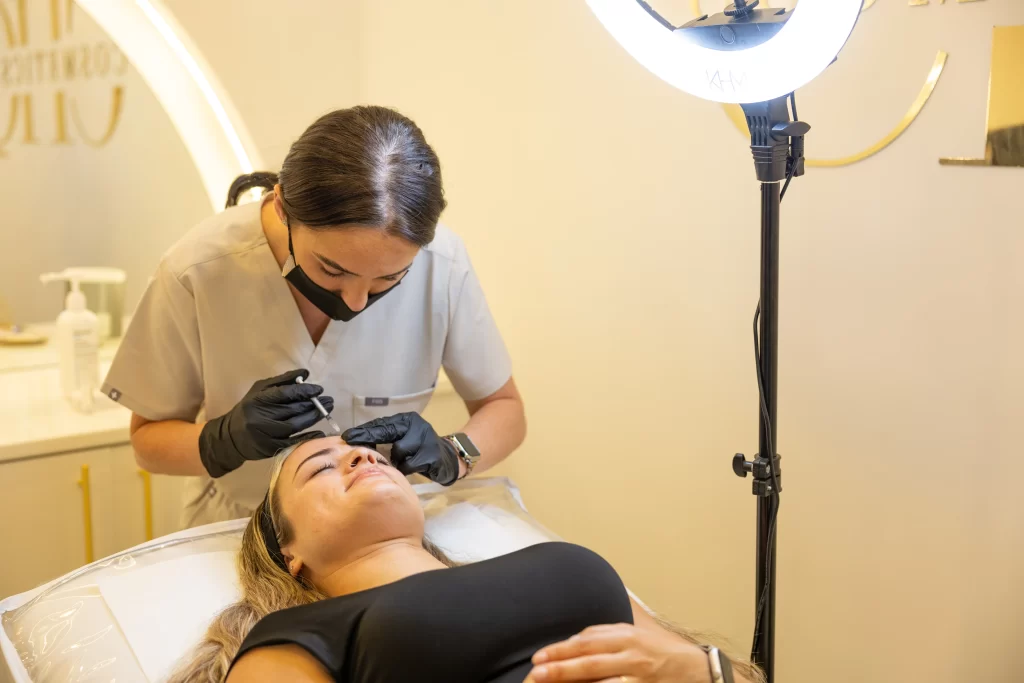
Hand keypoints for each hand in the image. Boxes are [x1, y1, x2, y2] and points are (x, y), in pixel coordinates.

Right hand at [198, 369, 332, 477]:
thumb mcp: (260, 390)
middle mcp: (260, 417)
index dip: (305, 391)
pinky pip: (293, 442)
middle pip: (293, 409)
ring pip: (295, 425)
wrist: (229, 437)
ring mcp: (265, 434)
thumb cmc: (249, 409)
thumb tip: (305, 373)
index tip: (319, 389)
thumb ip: (282, 381)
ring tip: (326, 410)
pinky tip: (319, 433)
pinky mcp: (270, 448)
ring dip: (313, 417)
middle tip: (329, 400)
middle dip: (314, 404)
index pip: (285, 394)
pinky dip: (308, 437)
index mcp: (258, 400)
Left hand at [342, 412, 459, 485]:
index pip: (382, 424)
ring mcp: (426, 440)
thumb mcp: (403, 438)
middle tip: (353, 444)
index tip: (347, 436)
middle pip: (388, 433)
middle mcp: (417, 426)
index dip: (364, 431)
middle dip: (369, 439)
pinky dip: (406, 469)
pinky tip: (411, 468)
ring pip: (399, 451)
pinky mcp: (432, 455)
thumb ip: (386, 439)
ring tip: (402, 463)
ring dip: (396, 461)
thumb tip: (357, 444)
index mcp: (408, 420)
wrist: (447, 459)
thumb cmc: (419, 449)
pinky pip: (409, 465)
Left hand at [525, 623, 710, 682]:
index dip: (561, 649)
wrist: (700, 671)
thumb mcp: (636, 634)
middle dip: (561, 667)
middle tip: (536, 672)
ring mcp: (639, 677)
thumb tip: (574, 639)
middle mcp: (632, 655)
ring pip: (601, 682)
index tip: (539, 656)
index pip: (588, 641)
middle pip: (590, 660)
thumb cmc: (663, 651)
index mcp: (627, 636)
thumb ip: (606, 633)